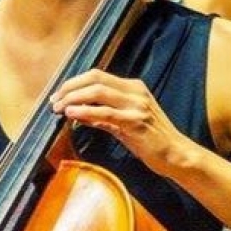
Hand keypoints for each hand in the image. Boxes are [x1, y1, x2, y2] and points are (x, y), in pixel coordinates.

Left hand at [50, 69, 195, 176]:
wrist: (176, 154)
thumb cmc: (151, 141)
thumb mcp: (124, 123)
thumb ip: (102, 116)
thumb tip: (76, 112)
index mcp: (133, 87)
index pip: (97, 75)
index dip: (74, 82)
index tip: (59, 93)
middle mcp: (135, 92)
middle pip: (95, 78)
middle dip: (70, 87)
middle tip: (54, 100)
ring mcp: (136, 105)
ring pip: (98, 91)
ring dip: (74, 98)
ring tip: (58, 107)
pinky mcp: (135, 122)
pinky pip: (105, 112)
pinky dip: (85, 111)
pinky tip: (72, 114)